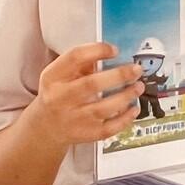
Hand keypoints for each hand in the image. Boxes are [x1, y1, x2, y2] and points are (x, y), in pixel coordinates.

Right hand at [27, 43, 143, 147]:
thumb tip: (112, 53)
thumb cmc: (58, 94)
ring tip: (139, 87)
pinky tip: (134, 108)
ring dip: (125, 96)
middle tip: (136, 70)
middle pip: (91, 84)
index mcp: (53, 77)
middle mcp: (60, 98)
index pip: (75, 58)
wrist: (46, 127)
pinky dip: (125, 119)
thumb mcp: (60, 74)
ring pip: (102, 108)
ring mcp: (72, 118)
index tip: (115, 50)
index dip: (97, 50)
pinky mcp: (84, 134)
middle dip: (119, 75)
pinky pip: (108, 128)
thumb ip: (82, 63)